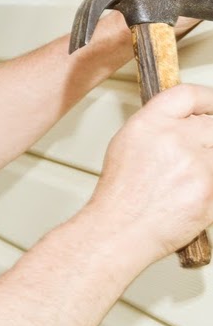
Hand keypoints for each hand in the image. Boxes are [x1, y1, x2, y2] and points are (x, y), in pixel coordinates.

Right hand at [87, 84, 212, 263]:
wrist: (121, 230)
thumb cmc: (120, 196)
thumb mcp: (127, 146)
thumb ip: (159, 128)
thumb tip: (187, 121)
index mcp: (148, 125)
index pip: (187, 95)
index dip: (207, 99)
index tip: (211, 105)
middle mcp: (173, 140)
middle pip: (212, 124)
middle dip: (209, 137)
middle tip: (201, 150)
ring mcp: (195, 165)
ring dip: (208, 163)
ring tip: (189, 177)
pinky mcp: (211, 189)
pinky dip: (210, 186)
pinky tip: (193, 193)